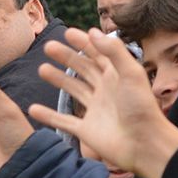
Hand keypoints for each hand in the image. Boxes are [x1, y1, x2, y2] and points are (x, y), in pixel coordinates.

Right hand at [29, 28, 177, 177]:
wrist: (144, 145)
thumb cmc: (141, 108)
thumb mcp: (131, 73)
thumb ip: (114, 51)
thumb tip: (93, 32)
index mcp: (116, 76)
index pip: (97, 54)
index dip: (84, 43)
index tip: (67, 32)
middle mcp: (105, 90)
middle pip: (82, 69)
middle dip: (66, 57)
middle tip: (48, 47)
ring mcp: (95, 110)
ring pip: (73, 91)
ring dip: (58, 80)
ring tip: (41, 69)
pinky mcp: (86, 130)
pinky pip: (63, 121)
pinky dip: (49, 116)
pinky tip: (33, 109)